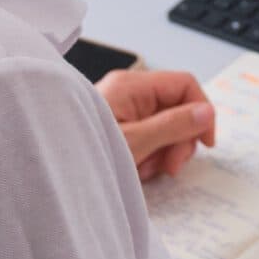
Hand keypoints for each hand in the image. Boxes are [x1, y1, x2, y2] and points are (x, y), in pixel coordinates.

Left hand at [95, 68, 215, 180]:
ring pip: (168, 126)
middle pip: (179, 107)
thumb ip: (173, 125)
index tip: (206, 142)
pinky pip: (152, 138)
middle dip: (180, 139)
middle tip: (169, 165)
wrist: (53, 174)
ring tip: (145, 169)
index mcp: (132, 85)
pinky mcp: (123, 128)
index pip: (184, 84)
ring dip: (165, 152)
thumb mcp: (136, 142)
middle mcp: (130, 93)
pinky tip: (137, 169)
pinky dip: (151, 156)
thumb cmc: (84, 154)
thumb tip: (206, 112)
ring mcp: (126, 110)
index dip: (202, 111)